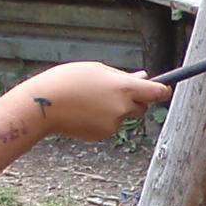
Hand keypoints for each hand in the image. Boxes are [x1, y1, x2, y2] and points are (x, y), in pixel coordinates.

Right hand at [23, 62, 170, 141]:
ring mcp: (113, 124)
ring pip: (123, 116)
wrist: (43, 105)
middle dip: (135, 100)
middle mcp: (123, 107)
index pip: (157, 92)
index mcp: (124, 87)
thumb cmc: (69, 80)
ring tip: (89, 99)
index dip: (162, 91)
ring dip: (114, 109)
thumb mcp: (98, 70)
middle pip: (142, 106)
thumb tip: (144, 78)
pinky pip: (109, 125)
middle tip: (113, 91)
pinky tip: (84, 112)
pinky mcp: (102, 135)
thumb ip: (123, 77)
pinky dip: (102, 120)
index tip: (161, 89)